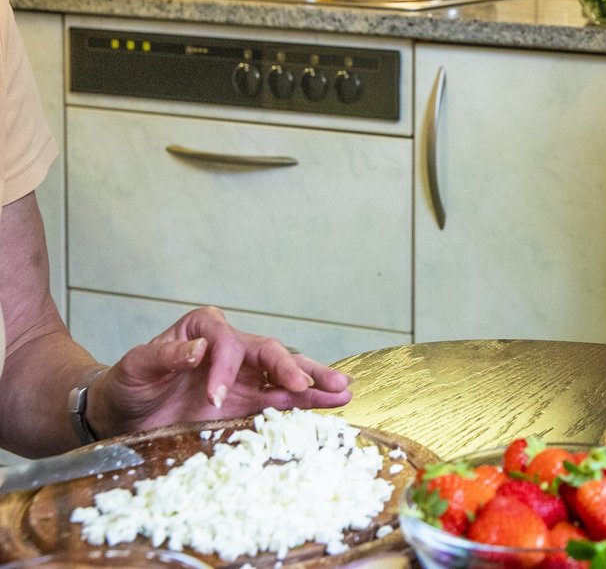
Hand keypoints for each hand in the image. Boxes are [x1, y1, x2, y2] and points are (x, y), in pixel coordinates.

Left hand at [89, 307, 352, 437]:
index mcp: (205, 329)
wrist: (123, 416)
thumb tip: (199, 349)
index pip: (228, 342)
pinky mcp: (248, 401)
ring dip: (313, 383)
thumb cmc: (127, 385)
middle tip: (309, 383)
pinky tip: (330, 403)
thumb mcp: (135, 367)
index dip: (226, 369)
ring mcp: (244, 375)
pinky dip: (305, 403)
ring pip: (285, 374)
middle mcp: (231, 348)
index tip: (213, 398)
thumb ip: (164, 356)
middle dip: (292, 369)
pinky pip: (280, 400)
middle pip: (269, 352)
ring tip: (341, 390)